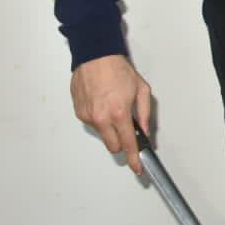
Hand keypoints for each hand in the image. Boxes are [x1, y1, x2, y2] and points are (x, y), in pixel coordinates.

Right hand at [70, 54, 152, 174]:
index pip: (128, 144)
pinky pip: (93, 124)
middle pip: (113, 147)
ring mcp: (88, 117)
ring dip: (110, 128)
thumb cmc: (118, 70)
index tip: (137, 168)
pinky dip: (100, 119)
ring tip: (114, 106)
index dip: (134, 158)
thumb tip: (145, 131)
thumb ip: (144, 113)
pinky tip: (103, 103)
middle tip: (128, 129)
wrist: (95, 57)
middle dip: (122, 143)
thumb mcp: (141, 90)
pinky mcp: (79, 113)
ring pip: (103, 135)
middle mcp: (101, 119)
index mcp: (119, 113)